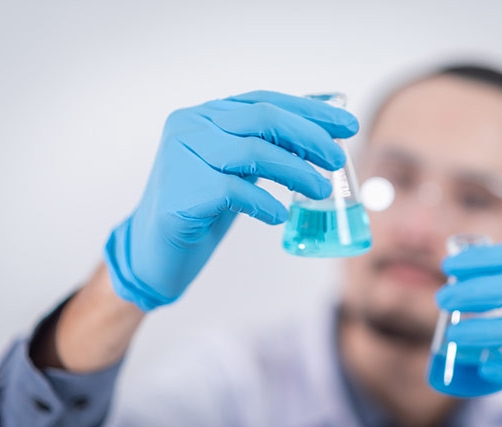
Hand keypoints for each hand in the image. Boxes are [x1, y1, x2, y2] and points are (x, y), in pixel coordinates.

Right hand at [104, 91, 357, 310]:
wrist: (156, 250)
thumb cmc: (203, 207)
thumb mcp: (236, 169)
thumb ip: (265, 147)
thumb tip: (321, 135)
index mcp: (205, 115)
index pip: (264, 102)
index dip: (309, 111)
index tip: (346, 124)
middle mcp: (190, 126)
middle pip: (262, 119)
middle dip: (309, 137)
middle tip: (337, 159)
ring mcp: (180, 156)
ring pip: (252, 152)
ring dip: (296, 171)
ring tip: (320, 191)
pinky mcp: (180, 192)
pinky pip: (234, 191)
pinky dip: (264, 203)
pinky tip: (278, 216)